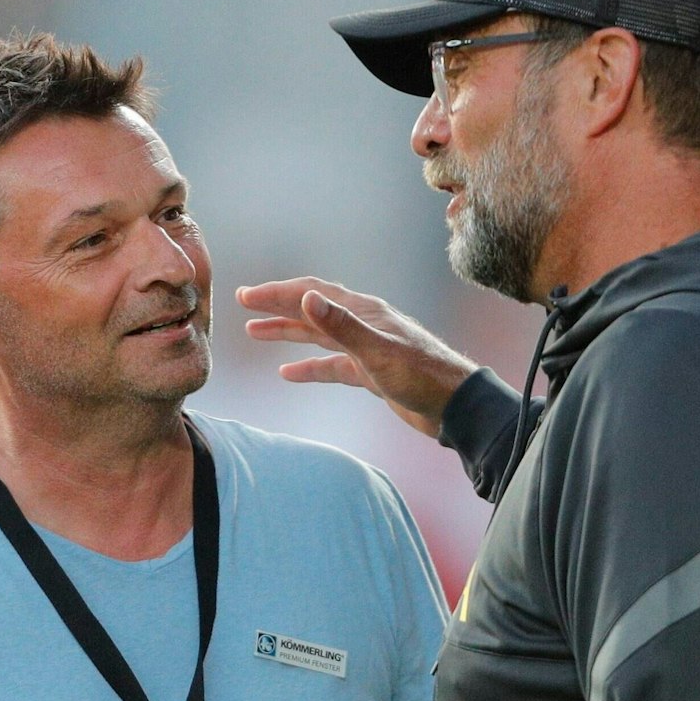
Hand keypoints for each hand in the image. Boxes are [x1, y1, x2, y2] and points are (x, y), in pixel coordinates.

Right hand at [235, 278, 478, 438]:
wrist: (456, 407)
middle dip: (277, 307)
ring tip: (255, 333)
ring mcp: (367, 348)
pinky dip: (309, 367)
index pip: (312, 294)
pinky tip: (288, 373)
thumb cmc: (423, 376)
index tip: (247, 296)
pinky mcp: (371, 373)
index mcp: (364, 312)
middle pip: (312, 311)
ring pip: (318, 337)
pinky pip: (332, 365)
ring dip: (287, 333)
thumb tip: (307, 298)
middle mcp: (363, 324)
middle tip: (243, 303)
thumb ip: (342, 326)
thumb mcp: (377, 352)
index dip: (278, 293)